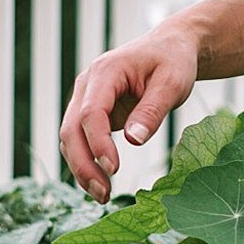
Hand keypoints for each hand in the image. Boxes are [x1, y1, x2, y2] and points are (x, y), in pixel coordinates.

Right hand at [60, 21, 198, 200]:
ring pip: (70, 138)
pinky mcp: (91, 113)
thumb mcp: (172, 82)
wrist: (170, 47)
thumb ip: (152, 110)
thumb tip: (134, 141)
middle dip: (83, 164)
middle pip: (71, 129)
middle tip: (104, 193)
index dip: (99, 143)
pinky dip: (87, 162)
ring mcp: (86, 99)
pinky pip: (80, 140)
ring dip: (82, 168)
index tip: (114, 169)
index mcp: (106, 71)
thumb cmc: (173, 61)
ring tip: (103, 196)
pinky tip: (101, 183)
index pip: (91, 113)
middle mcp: (88, 85)